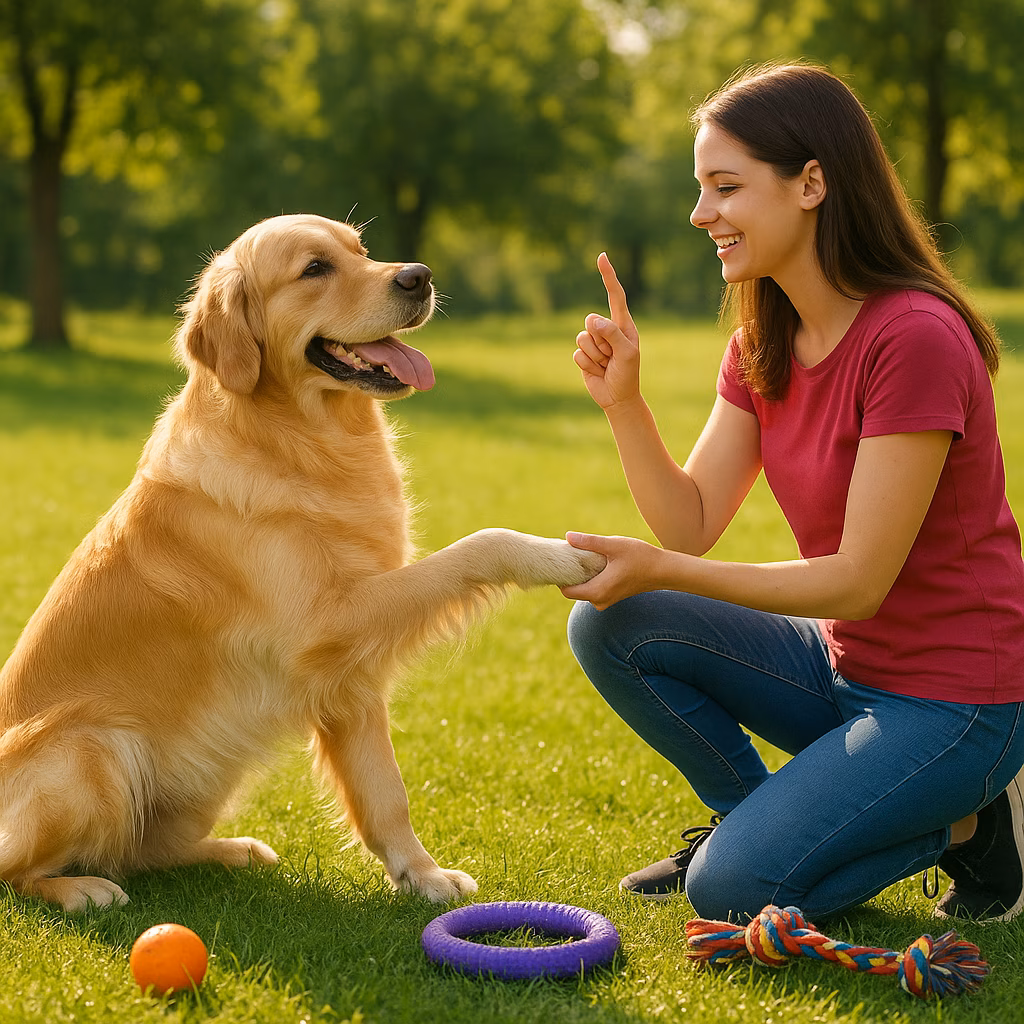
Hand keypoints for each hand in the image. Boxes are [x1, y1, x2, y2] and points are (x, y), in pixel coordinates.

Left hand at [559, 531, 661, 609]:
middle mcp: (600, 601)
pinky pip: (593, 589)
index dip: (561, 576)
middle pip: (574, 589)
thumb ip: (589, 542)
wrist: (664, 571)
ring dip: (582, 574)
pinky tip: (597, 562)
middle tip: (573, 553)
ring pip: (584, 589)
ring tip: (586, 556)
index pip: (566, 590)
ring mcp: (606, 600)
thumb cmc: (641, 557)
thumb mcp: (613, 545)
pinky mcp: (612, 596)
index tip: (562, 559)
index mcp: (597, 591)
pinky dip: (592, 577)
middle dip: (571, 573)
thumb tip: (567, 537)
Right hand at [573, 253, 641, 410]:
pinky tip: (597, 371)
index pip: (615, 295)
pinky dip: (587, 365)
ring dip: (595, 356)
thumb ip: (612, 334)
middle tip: (612, 357)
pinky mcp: (582, 354)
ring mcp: (593, 342)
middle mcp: (607, 329)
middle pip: (591, 321)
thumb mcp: (627, 353)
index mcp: (623, 324)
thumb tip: (592, 320)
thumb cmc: (628, 374)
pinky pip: (576, 353)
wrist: (618, 398)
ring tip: (606, 365)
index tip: (602, 257)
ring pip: (582, 338)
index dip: (608, 276)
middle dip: (601, 341)